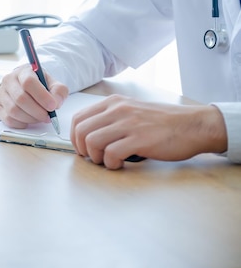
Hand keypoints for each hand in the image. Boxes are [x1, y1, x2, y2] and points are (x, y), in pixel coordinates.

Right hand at [0, 63, 67, 127]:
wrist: (29, 86)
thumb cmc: (41, 85)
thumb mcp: (54, 84)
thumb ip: (59, 91)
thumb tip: (55, 103)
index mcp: (23, 72)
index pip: (29, 82)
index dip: (42, 96)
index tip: (52, 106)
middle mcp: (9, 81)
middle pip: (21, 98)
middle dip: (37, 111)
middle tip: (48, 116)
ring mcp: (2, 94)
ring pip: (13, 110)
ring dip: (30, 118)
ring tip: (39, 118)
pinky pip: (8, 119)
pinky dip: (21, 123)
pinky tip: (29, 120)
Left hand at [70, 95, 227, 169]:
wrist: (193, 125)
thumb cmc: (162, 122)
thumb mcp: (132, 110)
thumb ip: (110, 117)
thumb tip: (88, 135)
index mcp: (113, 102)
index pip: (78, 118)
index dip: (74, 137)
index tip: (81, 148)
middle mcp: (118, 109)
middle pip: (81, 130)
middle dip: (82, 149)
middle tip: (92, 158)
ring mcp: (129, 123)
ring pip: (92, 141)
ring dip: (96, 157)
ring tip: (107, 161)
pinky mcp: (140, 139)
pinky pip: (111, 153)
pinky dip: (111, 163)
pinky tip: (120, 164)